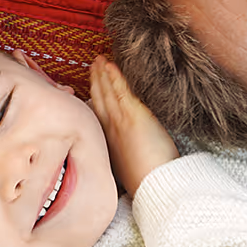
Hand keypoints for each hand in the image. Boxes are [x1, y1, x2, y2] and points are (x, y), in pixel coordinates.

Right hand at [89, 56, 179, 194]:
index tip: (94, 87)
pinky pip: (120, 90)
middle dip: (95, 81)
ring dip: (102, 74)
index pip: (98, 115)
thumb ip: (126, 151)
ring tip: (99, 60)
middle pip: (99, 100)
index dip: (95, 98)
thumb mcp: (130, 166)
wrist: (155, 186)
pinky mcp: (133, 115)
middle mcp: (110, 129)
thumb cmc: (148, 181)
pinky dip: (114, 76)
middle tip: (92, 66)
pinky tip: (110, 65)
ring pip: (107, 92)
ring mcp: (120, 121)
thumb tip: (130, 144)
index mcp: (108, 142)